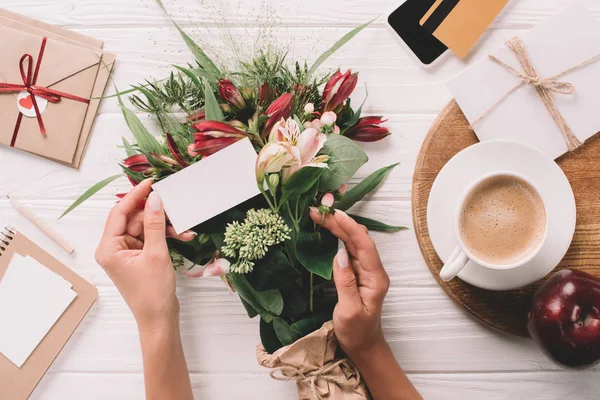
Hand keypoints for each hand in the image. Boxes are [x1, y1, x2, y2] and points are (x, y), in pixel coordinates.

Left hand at [95, 179, 194, 330]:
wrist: (159, 319)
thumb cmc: (153, 292)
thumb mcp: (156, 254)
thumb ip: (154, 224)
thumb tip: (154, 199)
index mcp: (109, 248)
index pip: (119, 213)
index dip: (135, 196)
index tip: (151, 183)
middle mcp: (113, 249)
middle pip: (134, 219)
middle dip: (156, 215)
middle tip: (176, 208)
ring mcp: (126, 254)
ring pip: (145, 228)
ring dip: (164, 227)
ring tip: (184, 230)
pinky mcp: (138, 258)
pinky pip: (150, 238)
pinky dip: (164, 236)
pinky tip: (182, 236)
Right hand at [310, 208, 389, 354]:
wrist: (363, 345)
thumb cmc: (357, 332)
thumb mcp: (349, 311)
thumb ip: (345, 282)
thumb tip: (339, 254)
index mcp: (376, 278)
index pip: (365, 246)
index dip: (351, 228)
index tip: (336, 214)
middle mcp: (373, 271)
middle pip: (358, 240)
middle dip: (340, 223)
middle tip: (318, 211)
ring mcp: (365, 271)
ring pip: (352, 242)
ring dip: (337, 228)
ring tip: (319, 216)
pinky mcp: (356, 273)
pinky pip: (348, 250)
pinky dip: (337, 237)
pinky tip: (327, 230)